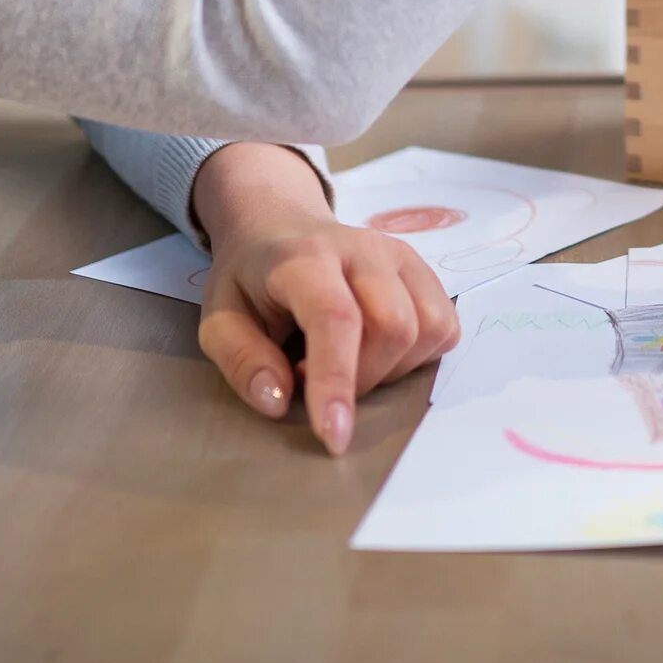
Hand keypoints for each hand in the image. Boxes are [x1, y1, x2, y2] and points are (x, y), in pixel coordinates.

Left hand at [188, 144, 459, 455]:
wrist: (279, 227)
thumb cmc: (250, 280)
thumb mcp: (218, 320)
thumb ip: (242, 362)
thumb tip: (279, 402)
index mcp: (304, 257)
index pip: (335, 317)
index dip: (337, 381)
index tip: (333, 436)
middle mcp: (363, 249)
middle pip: (393, 327)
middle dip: (361, 379)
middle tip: (312, 376)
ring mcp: (401, 256)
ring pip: (426, 330)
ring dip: (390, 370)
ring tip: (347, 361)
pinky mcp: (425, 271)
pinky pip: (444, 328)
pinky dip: (416, 357)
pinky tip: (378, 351)